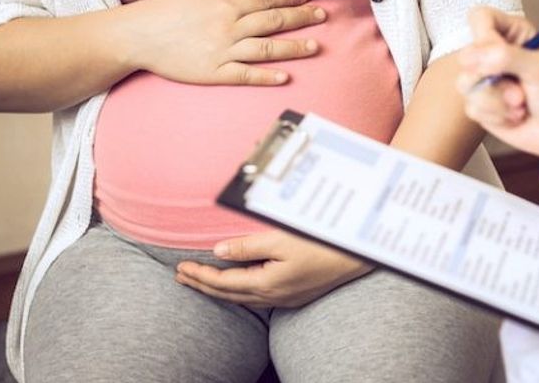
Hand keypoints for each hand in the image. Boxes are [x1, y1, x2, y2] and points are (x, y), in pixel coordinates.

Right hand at [119, 0, 325, 85]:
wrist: (135, 36)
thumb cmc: (164, 10)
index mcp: (224, 5)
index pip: (266, 0)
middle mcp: (228, 27)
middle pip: (272, 21)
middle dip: (301, 18)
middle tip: (323, 16)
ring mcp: (221, 52)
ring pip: (265, 48)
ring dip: (293, 47)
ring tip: (315, 46)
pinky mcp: (213, 73)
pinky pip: (244, 75)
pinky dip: (265, 76)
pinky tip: (284, 76)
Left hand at [175, 230, 371, 307]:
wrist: (357, 257)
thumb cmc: (322, 243)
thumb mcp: (281, 239)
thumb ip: (248, 246)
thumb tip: (219, 251)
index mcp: (267, 283)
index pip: (222, 282)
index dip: (200, 275)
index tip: (181, 268)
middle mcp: (273, 296)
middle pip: (228, 295)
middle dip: (202, 286)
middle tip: (182, 277)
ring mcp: (286, 298)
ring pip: (241, 299)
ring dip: (218, 290)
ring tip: (202, 282)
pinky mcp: (296, 295)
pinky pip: (257, 298)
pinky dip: (238, 292)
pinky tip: (237, 286)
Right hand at [456, 7, 538, 161]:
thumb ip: (506, 56)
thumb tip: (470, 56)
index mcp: (511, 34)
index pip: (480, 18)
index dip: (484, 37)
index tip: (498, 54)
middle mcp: (494, 54)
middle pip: (466, 56)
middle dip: (493, 80)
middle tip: (519, 92)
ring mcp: (486, 80)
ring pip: (466, 85)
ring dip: (497, 101)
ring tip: (521, 105)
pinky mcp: (481, 105)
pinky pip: (472, 107)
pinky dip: (497, 116)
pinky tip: (515, 116)